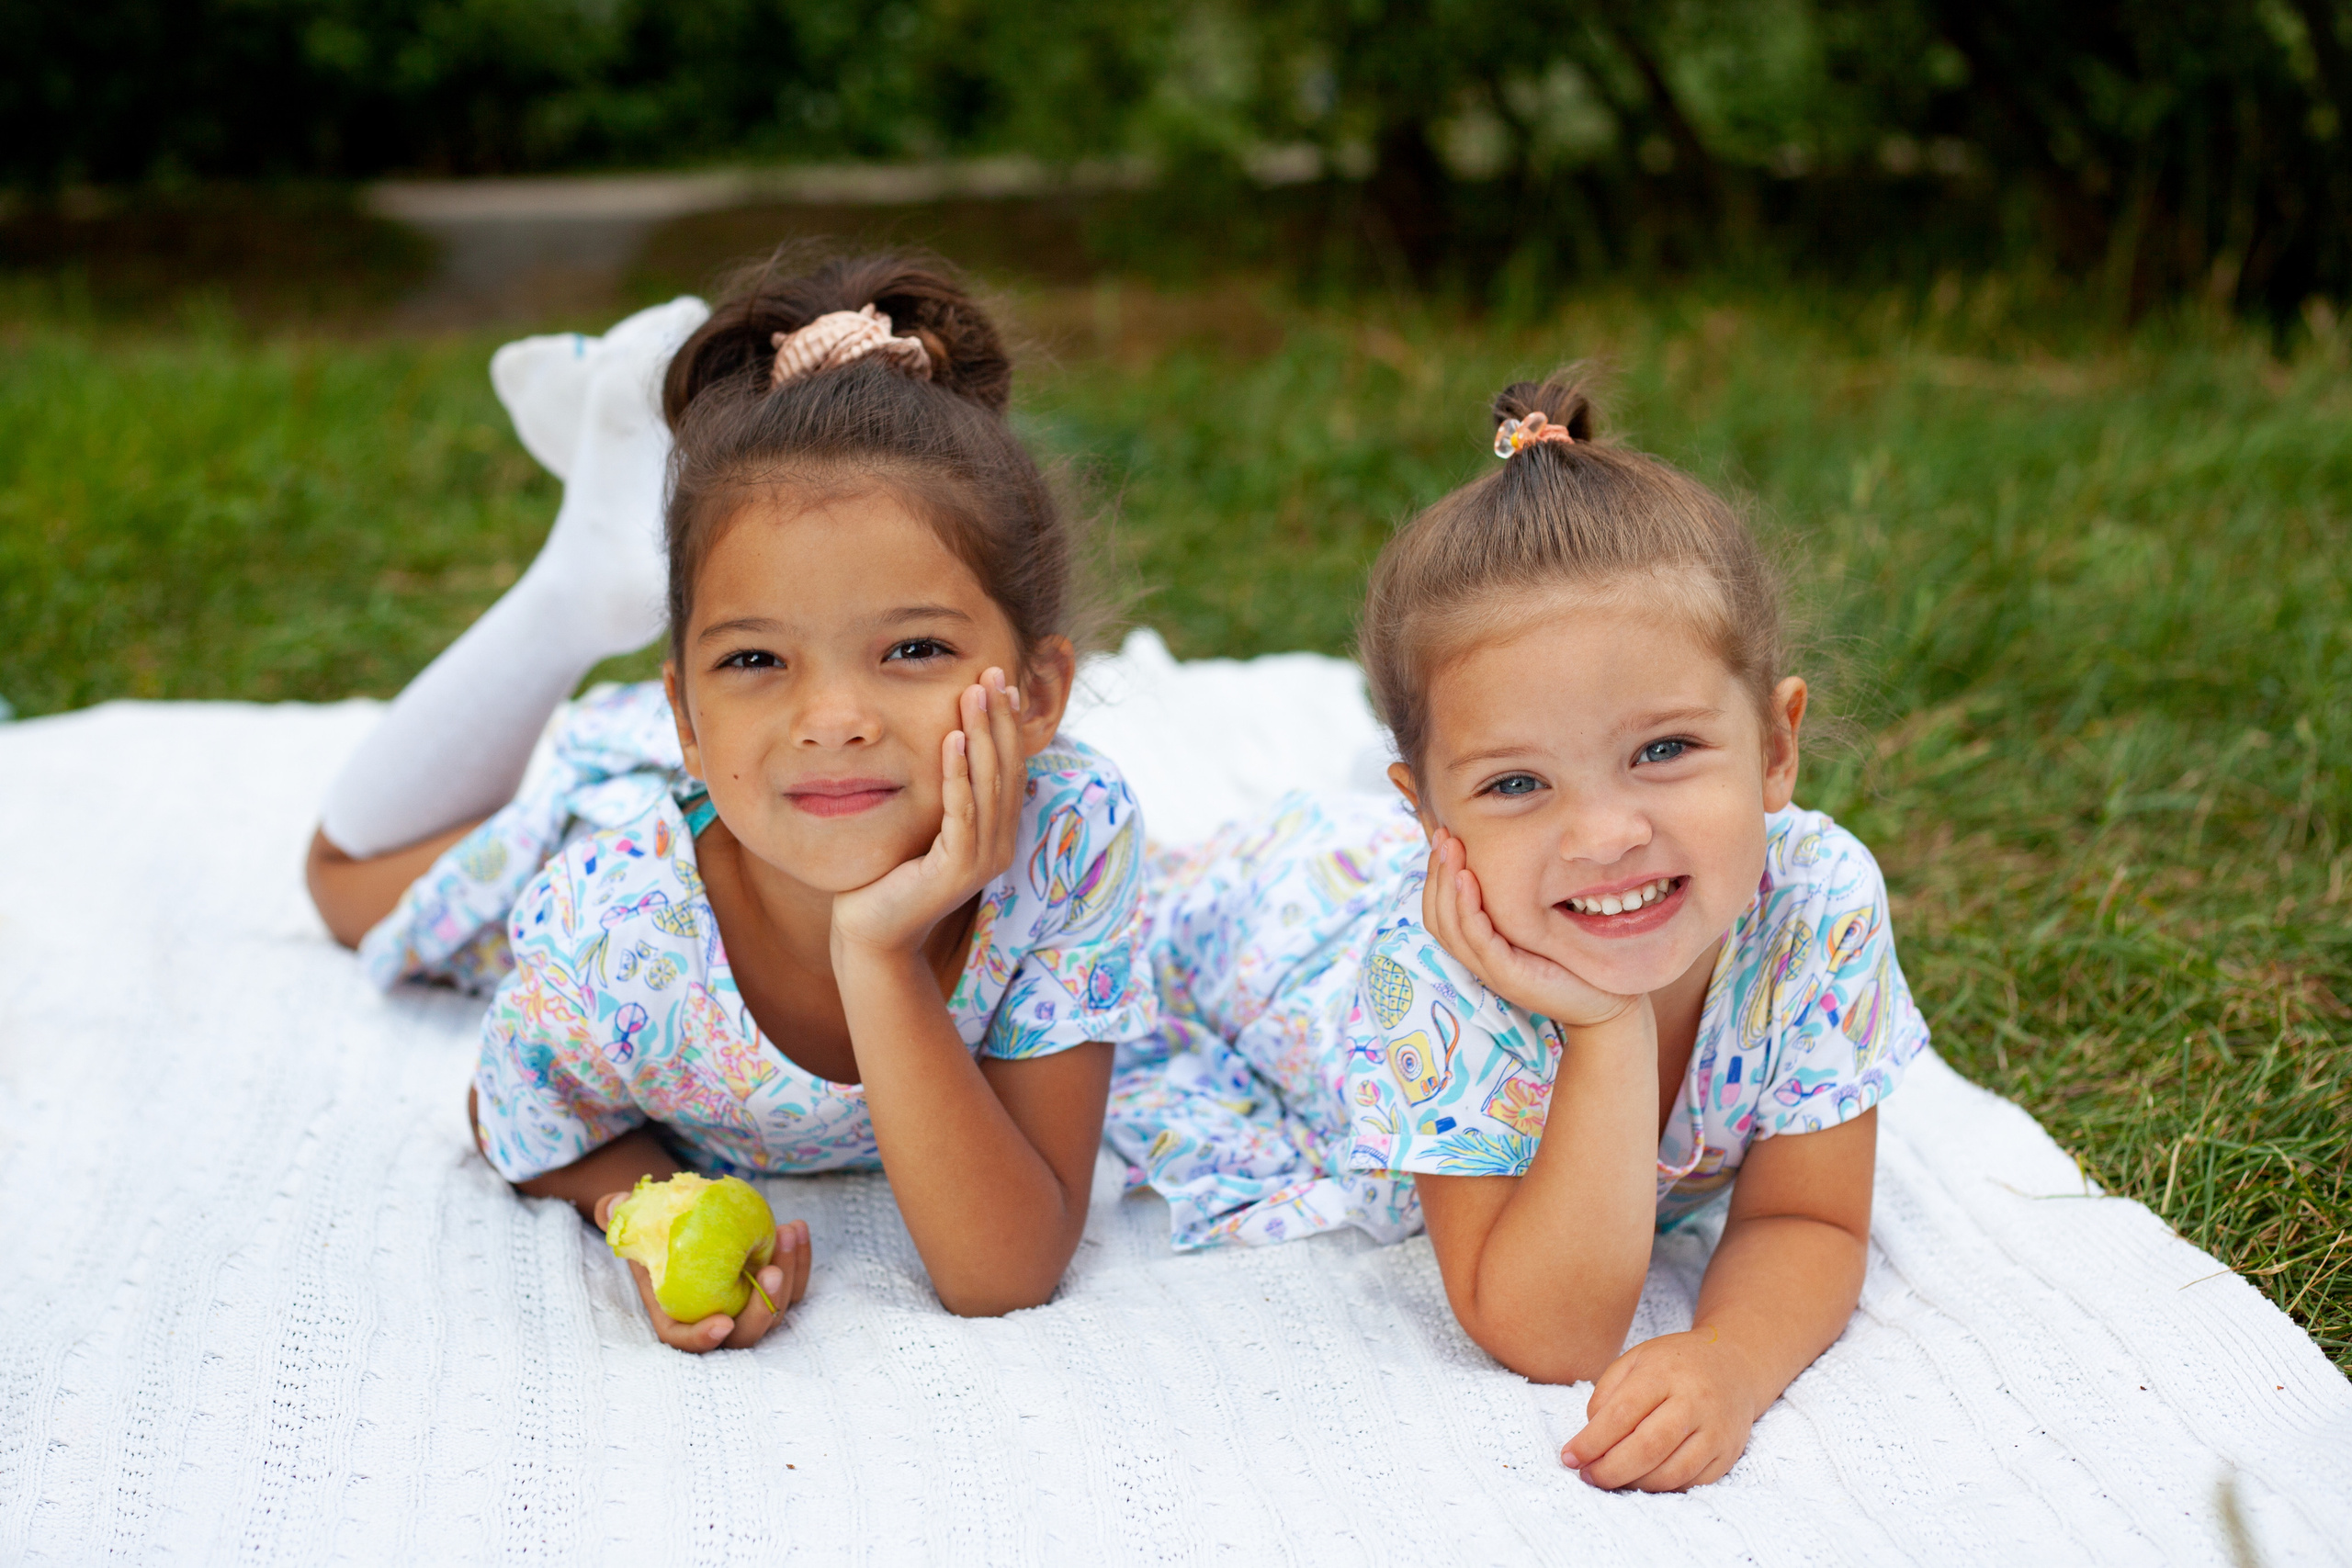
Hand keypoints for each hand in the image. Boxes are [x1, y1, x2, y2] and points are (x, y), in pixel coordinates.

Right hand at [593, 1192, 813, 1352]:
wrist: (688, 1222)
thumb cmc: (655, 1228)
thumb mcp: (633, 1220)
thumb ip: (618, 1216)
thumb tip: (616, 1206)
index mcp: (674, 1314)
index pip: (685, 1341)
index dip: (702, 1339)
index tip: (721, 1324)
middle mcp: (714, 1318)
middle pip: (743, 1335)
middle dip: (761, 1309)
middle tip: (769, 1271)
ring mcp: (746, 1305)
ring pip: (774, 1310)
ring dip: (789, 1275)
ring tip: (787, 1233)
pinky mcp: (769, 1287)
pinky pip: (793, 1285)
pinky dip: (799, 1260)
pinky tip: (796, 1228)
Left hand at [831, 669, 1026, 960]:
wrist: (871, 934)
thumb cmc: (889, 878)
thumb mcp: (922, 828)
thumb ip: (942, 797)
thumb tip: (943, 745)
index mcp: (996, 835)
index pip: (1008, 769)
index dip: (1006, 725)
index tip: (999, 683)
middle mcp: (999, 846)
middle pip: (1005, 770)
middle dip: (999, 718)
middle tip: (993, 673)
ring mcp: (981, 860)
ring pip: (988, 785)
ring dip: (982, 735)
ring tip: (975, 693)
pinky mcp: (956, 870)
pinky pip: (962, 811)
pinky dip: (958, 774)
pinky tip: (952, 740)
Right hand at [1421, 827, 1636, 1029]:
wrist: (1608, 1007)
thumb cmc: (1578, 963)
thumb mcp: (1542, 927)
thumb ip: (1523, 904)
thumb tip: (1520, 859)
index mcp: (1483, 950)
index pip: (1440, 913)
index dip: (1436, 875)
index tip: (1445, 837)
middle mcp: (1480, 962)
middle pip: (1435, 917)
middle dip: (1435, 872)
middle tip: (1443, 835)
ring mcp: (1491, 971)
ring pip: (1448, 927)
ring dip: (1445, 884)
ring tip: (1450, 849)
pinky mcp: (1509, 976)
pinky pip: (1476, 938)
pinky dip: (1467, 907)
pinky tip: (1468, 878)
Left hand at [1561, 1327, 1760, 1490]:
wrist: (1733, 1366)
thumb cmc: (1673, 1365)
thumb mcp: (1635, 1360)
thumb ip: (1607, 1394)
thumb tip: (1590, 1437)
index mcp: (1663, 1373)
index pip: (1621, 1414)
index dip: (1591, 1442)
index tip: (1569, 1457)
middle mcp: (1693, 1401)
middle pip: (1647, 1448)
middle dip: (1610, 1470)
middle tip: (1587, 1475)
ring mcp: (1715, 1430)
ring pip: (1671, 1472)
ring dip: (1633, 1483)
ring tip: (1610, 1479)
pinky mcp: (1727, 1454)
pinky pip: (1691, 1483)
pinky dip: (1661, 1488)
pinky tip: (1641, 1480)